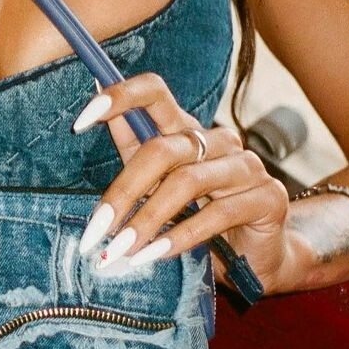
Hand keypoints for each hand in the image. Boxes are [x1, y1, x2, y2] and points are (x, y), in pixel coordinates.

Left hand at [74, 72, 289, 292]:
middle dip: (124, 191)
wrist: (254, 257)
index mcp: (187, 128)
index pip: (155, 91)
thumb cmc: (196, 217)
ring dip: (147, 220)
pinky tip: (154, 255)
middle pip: (163, 149)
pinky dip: (179, 238)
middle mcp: (218, 140)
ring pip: (187, 182)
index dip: (119, 96)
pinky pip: (217, 214)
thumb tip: (91, 106)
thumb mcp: (155, 184)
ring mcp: (247, 165)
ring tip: (119, 250)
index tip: (79, 122)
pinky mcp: (268, 197)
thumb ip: (130, 147)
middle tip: (96, 230)